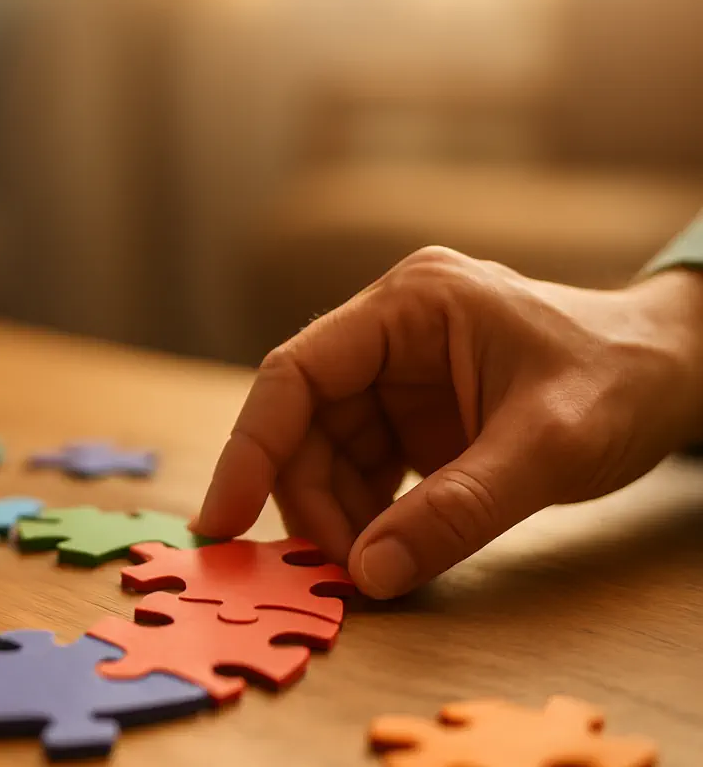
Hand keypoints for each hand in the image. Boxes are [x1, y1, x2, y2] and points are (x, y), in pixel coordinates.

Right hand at [193, 246, 702, 598]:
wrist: (679, 373)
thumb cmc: (624, 380)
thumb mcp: (549, 447)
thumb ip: (458, 511)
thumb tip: (367, 574)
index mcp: (409, 306)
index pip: (297, 373)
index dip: (249, 447)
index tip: (223, 519)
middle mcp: (389, 333)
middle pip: (304, 423)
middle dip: (309, 501)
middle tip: (330, 573)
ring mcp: (398, 376)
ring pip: (326, 454)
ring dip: (335, 517)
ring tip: (364, 571)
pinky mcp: (412, 417)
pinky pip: (362, 471)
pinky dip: (364, 518)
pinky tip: (383, 552)